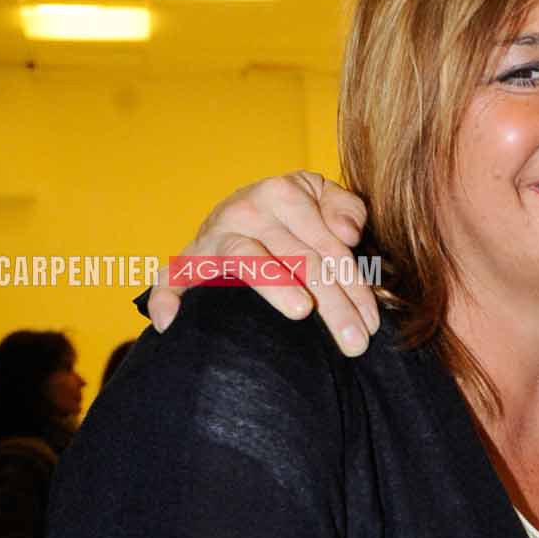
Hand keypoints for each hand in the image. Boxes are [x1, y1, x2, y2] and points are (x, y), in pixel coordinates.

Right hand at [148, 170, 378, 354]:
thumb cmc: (294, 216)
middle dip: (333, 305)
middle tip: (356, 344)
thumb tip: (349, 232)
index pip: (329, 246)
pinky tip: (171, 323)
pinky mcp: (189, 259)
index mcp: (284, 193)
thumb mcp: (323, 200)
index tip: (372, 324)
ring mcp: (215, 234)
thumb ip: (346, 208)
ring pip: (250, 260)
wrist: (240, 212)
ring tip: (301, 310)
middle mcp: (247, 209)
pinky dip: (167, 297)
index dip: (356, 286)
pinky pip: (172, 277)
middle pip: (300, 260)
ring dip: (275, 286)